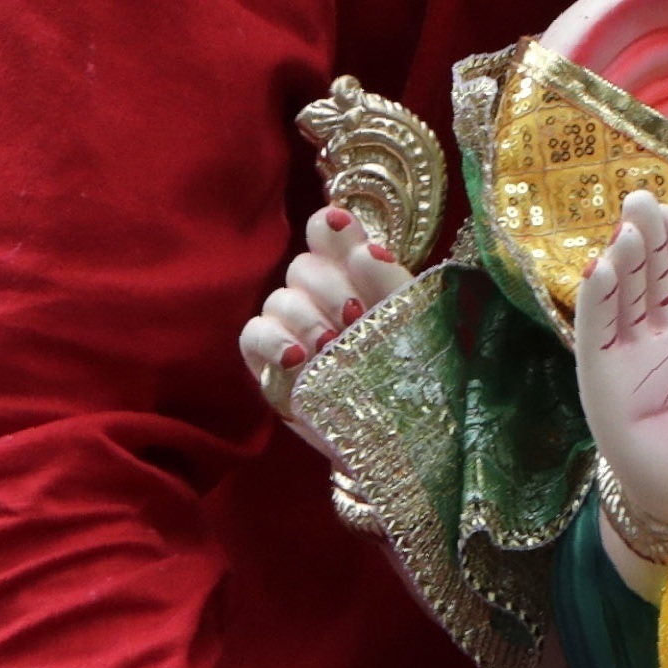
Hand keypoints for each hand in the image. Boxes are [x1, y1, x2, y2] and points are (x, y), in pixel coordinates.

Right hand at [238, 204, 408, 436]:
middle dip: (329, 287)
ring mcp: (293, 331)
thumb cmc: (412, 378)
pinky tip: (296, 357)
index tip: (338, 227)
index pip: (332, 235)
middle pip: (303, 266)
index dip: (331, 229)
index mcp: (358, 278)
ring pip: (279, 298)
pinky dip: (272, 340)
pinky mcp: (270, 366)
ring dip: (307, 318)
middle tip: (354, 318)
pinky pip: (252, 335)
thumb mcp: (415, 327)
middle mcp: (321, 298)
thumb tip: (365, 248)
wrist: (401, 441)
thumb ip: (392, 285)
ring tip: (332, 347)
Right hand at [574, 194, 667, 541]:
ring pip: (621, 295)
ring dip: (622, 260)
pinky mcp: (600, 376)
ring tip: (627, 227)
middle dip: (644, 237)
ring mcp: (625, 354)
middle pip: (646, 276)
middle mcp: (656, 337)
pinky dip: (597, 299)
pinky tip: (600, 268)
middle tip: (639, 199)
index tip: (667, 210)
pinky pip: (596, 330)